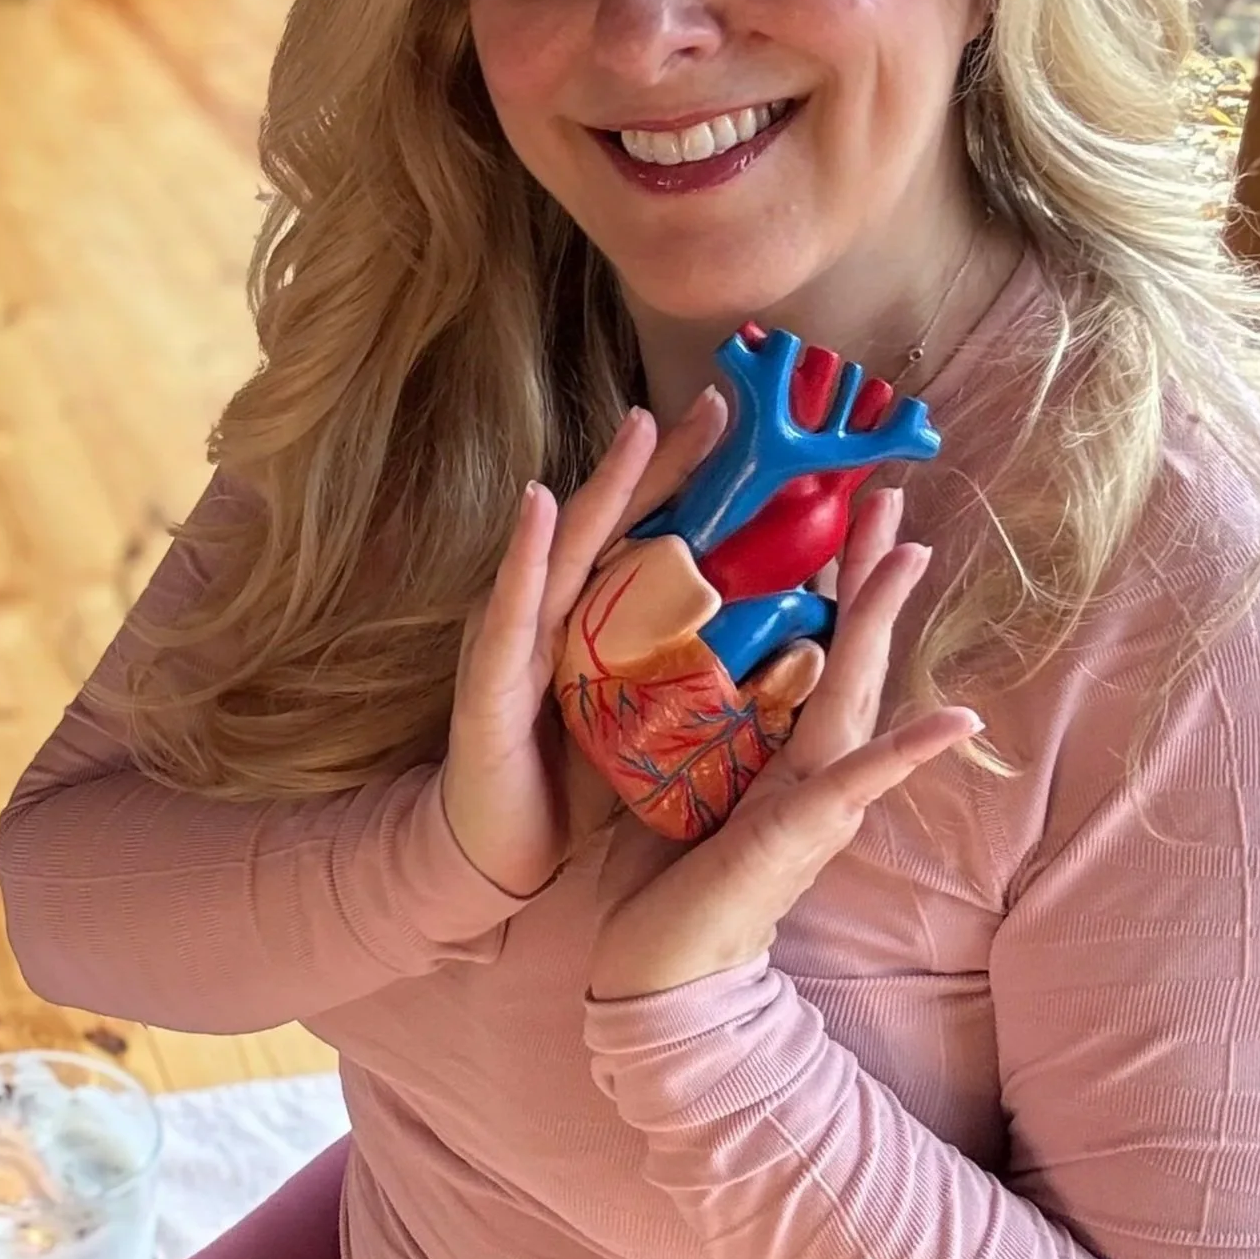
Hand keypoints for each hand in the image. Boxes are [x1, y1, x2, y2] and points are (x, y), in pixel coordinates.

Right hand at [442, 391, 729, 899]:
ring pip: (566, 548)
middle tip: (718, 403)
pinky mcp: (488, 681)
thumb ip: (687, 670)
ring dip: (603, 486)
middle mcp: (555, 616)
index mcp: (597, 623)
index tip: (751, 431)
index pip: (654, 539)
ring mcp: (516, 639)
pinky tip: (540, 506)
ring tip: (638, 425)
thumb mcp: (642, 717)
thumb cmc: (569, 784)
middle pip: (617, 525)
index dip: (697, 485)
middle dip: (664, 462)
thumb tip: (771, 636)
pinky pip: (508, 611)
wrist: (492, 855)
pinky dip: (523, 557)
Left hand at [586, 484, 980, 997]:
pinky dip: (910, 749)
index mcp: (776, 751)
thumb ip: (700, 731)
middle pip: (850, 652)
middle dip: (868, 573)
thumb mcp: (682, 785)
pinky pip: (862, 782)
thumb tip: (687, 666)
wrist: (662, 975)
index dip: (826, 581)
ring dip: (885, 624)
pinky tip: (956, 718)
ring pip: (858, 695)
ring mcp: (813, 799)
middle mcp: (807, 767)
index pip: (810, 649)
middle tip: (891, 494)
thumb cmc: (667, 886)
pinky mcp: (801, 834)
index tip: (837, 513)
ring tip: (913, 553)